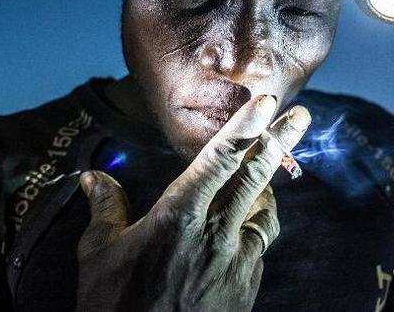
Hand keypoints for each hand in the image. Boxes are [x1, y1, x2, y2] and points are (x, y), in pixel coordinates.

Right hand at [75, 95, 309, 310]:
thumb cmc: (114, 307)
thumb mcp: (99, 256)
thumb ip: (105, 208)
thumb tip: (92, 176)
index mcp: (177, 217)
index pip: (217, 160)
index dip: (243, 127)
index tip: (265, 102)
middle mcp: (214, 232)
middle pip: (254, 176)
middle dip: (279, 140)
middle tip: (301, 116)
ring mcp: (236, 260)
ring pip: (264, 208)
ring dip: (267, 185)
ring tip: (268, 169)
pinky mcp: (247, 284)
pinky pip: (261, 241)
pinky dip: (259, 222)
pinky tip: (254, 216)